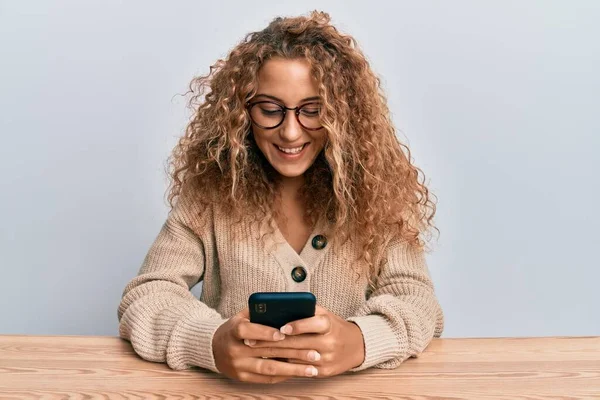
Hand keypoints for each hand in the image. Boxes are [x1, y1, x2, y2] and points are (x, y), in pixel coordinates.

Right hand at [212, 307, 320, 383]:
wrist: (214, 348)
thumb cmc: (235, 328)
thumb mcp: (241, 316)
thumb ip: (259, 311)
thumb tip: (285, 308)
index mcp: (233, 330)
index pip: (246, 330)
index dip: (264, 331)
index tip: (283, 333)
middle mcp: (234, 350)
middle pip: (266, 351)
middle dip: (293, 352)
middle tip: (314, 352)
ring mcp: (238, 366)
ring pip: (269, 368)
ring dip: (293, 370)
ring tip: (312, 369)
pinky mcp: (243, 378)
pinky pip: (267, 378)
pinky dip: (284, 375)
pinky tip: (299, 373)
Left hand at [246, 305, 365, 377]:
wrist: (356, 346)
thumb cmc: (333, 326)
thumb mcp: (324, 314)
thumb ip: (305, 311)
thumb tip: (279, 308)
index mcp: (329, 324)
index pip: (313, 324)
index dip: (297, 326)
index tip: (281, 327)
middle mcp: (329, 342)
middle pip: (298, 343)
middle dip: (274, 342)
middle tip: (253, 340)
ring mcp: (326, 359)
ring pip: (296, 358)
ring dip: (275, 355)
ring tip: (256, 351)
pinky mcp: (324, 372)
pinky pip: (300, 369)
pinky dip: (284, 365)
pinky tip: (270, 361)